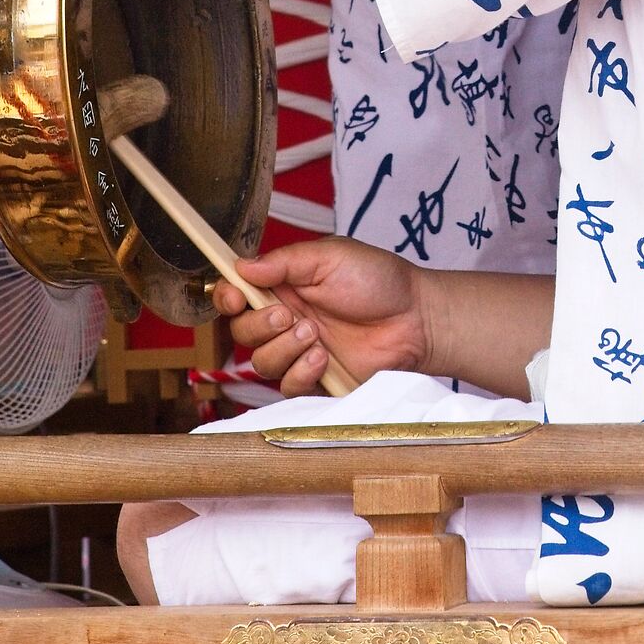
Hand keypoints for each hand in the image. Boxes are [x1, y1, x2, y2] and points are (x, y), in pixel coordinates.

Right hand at [216, 237, 433, 395]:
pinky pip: (288, 386)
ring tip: (314, 333)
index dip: (227, 297)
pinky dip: (300, 372)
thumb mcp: (331, 257)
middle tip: (289, 314)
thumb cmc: (379, 281)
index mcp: (283, 286)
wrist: (416, 318)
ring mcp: (299, 351)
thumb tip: (242, 265)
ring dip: (283, 348)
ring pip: (260, 362)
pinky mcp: (316, 378)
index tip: (235, 296)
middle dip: (259, 324)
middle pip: (241, 332)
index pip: (237, 295)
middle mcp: (285, 319)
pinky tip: (323, 358)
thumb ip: (285, 262)